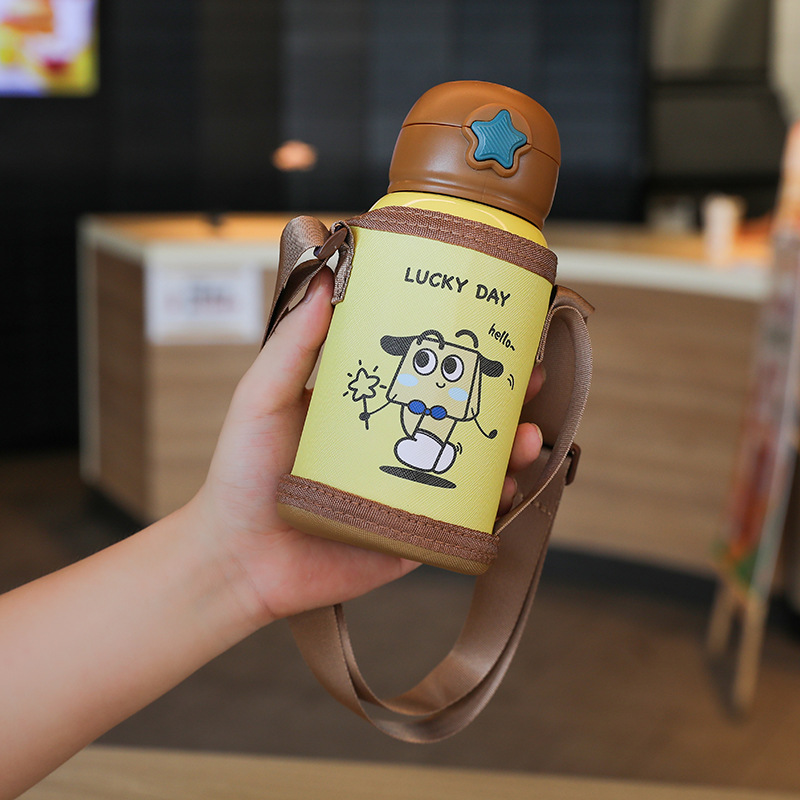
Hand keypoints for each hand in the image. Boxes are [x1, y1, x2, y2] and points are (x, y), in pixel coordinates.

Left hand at [192, 268, 543, 625]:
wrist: (238, 558)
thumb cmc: (242, 474)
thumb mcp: (262, 397)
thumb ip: (294, 344)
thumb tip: (326, 280)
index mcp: (365, 406)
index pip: (424, 371)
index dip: (461, 353)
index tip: (493, 329)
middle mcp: (393, 443)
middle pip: (461, 414)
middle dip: (505, 399)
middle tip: (530, 381)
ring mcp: (408, 489)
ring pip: (475, 464)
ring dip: (512, 448)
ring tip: (529, 437)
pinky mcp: (414, 532)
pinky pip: (464, 516)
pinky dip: (494, 502)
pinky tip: (507, 486)